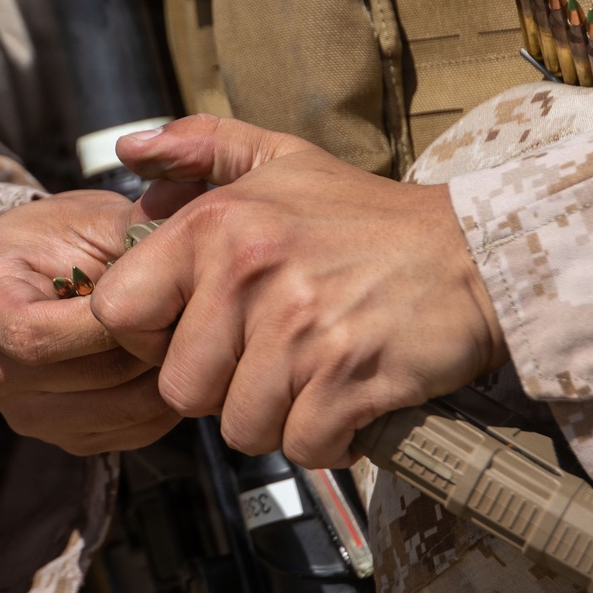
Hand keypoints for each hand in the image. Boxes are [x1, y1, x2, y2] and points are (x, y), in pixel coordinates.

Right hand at [0, 190, 184, 454]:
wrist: (28, 277)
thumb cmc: (57, 239)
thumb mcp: (89, 219)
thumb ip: (137, 227)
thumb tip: (194, 220)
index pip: (44, 336)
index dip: (113, 322)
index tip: (163, 294)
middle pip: (91, 378)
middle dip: (151, 346)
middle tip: (196, 316)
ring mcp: (24, 414)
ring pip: (120, 412)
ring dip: (164, 377)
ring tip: (185, 337)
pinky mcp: (62, 438)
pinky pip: (130, 434)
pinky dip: (163, 404)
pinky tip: (170, 365)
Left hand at [91, 115, 507, 467]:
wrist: (473, 251)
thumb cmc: (367, 218)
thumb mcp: (281, 160)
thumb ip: (200, 147)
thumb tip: (130, 152)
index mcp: (217, 224)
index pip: (119, 312)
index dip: (152, 335)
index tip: (197, 330)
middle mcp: (250, 272)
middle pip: (180, 388)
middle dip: (221, 387)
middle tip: (268, 358)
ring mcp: (300, 328)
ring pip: (239, 427)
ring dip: (275, 416)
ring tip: (309, 377)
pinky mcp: (348, 378)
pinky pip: (302, 446)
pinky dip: (325, 437)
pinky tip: (343, 399)